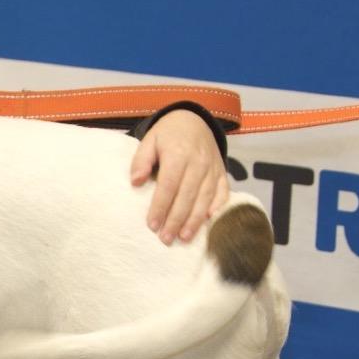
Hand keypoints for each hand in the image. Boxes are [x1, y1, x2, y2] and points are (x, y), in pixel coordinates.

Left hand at [130, 109, 228, 245]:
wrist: (194, 120)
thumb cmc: (167, 135)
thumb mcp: (149, 140)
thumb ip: (141, 161)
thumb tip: (135, 182)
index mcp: (178, 153)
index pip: (168, 185)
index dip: (161, 206)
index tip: (152, 225)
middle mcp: (198, 162)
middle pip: (187, 196)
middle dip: (176, 219)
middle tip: (166, 238)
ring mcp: (212, 167)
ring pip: (205, 198)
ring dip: (195, 220)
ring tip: (184, 237)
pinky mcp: (221, 172)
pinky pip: (223, 192)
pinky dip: (217, 207)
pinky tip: (209, 222)